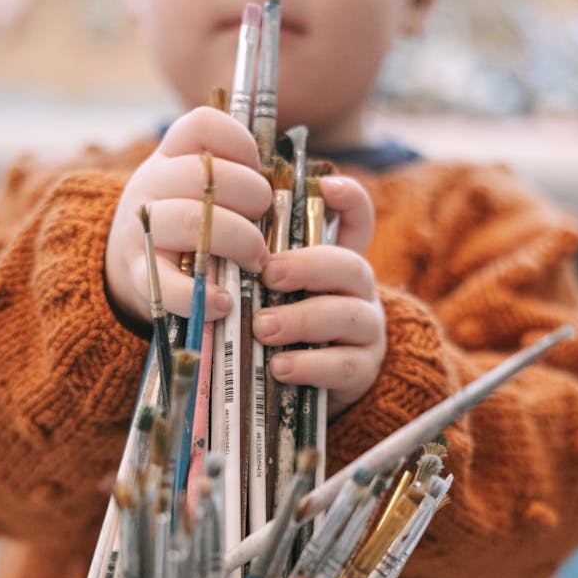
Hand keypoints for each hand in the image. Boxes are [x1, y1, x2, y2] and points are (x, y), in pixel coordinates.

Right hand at [105, 107, 271, 327]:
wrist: (131, 265)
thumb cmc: (187, 226)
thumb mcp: (201, 190)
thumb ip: (236, 180)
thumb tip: (291, 183)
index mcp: (172, 156)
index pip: (203, 125)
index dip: (240, 142)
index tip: (259, 168)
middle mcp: (151, 184)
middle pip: (202, 173)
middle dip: (250, 195)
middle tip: (265, 219)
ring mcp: (141, 228)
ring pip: (188, 220)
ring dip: (236, 240)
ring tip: (257, 261)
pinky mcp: (139, 273)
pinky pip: (166, 282)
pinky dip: (200, 294)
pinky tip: (224, 302)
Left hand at [253, 175, 385, 417]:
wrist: (301, 391)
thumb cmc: (277, 329)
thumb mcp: (267, 293)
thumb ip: (254, 265)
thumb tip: (212, 234)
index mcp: (335, 262)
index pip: (357, 219)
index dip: (349, 199)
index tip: (323, 187)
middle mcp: (358, 290)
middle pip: (350, 266)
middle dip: (308, 267)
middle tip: (268, 274)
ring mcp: (365, 330)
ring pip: (348, 315)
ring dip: (302, 320)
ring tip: (263, 328)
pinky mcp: (362, 370)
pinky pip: (344, 366)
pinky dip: (310, 365)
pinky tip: (279, 367)